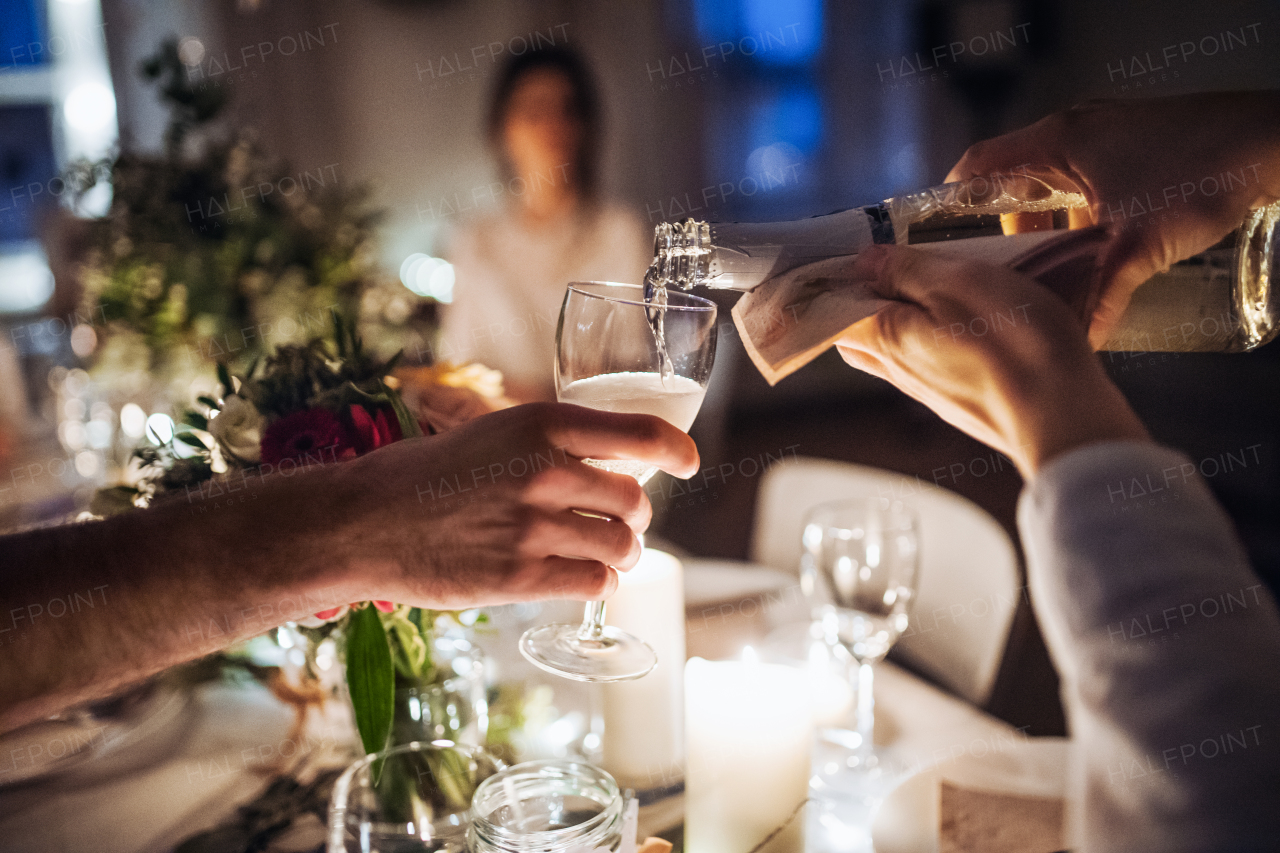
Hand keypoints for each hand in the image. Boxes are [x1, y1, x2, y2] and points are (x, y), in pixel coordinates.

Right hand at [330, 402, 698, 607]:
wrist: (365, 521)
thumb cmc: (429, 474)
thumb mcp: (493, 432)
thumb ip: (552, 443)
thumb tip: (616, 460)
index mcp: (541, 425)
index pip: (640, 433)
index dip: (677, 450)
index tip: (689, 462)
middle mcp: (544, 472)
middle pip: (634, 501)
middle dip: (634, 518)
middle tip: (620, 524)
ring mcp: (533, 527)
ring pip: (621, 547)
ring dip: (622, 555)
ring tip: (606, 556)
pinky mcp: (520, 578)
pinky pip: (594, 584)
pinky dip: (597, 584)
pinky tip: (581, 578)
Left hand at [836, 244, 1148, 475]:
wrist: (1063, 416)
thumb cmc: (1014, 345)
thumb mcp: (957, 283)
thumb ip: (904, 270)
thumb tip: (864, 261)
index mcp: (886, 339)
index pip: (832, 313)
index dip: (834, 284)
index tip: (846, 257)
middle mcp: (900, 372)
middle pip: (860, 335)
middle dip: (864, 302)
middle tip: (888, 268)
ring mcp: (932, 392)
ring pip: (898, 351)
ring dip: (905, 319)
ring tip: (937, 287)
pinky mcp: (965, 401)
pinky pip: (935, 366)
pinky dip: (937, 341)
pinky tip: (969, 325)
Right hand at [947, 92, 1279, 346]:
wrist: (1276, 139)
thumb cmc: (1205, 171)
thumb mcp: (1140, 245)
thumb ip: (1101, 297)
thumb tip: (1078, 345)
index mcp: (1059, 141)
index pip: (980, 165)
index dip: (952, 201)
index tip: (939, 239)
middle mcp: (1078, 131)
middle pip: (1017, 181)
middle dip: (1009, 230)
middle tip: (1005, 273)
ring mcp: (1110, 135)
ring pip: (1057, 185)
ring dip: (1051, 226)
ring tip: (1054, 270)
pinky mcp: (1140, 144)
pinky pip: (1090, 182)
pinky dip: (1083, 216)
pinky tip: (1098, 249)